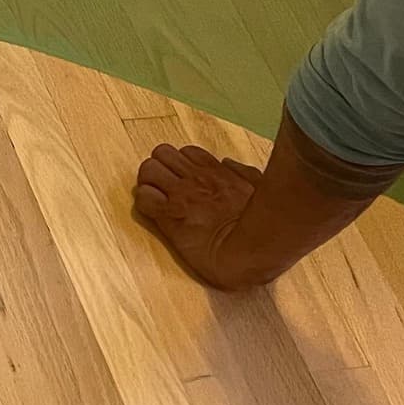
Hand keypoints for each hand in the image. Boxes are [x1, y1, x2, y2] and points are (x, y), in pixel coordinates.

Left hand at [132, 142, 268, 289]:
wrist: (248, 252)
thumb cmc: (260, 226)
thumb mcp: (259, 189)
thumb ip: (244, 173)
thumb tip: (228, 163)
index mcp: (216, 172)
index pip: (186, 152)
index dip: (180, 164)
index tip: (182, 178)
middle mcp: (195, 178)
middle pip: (162, 153)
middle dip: (160, 167)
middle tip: (163, 185)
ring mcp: (180, 194)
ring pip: (148, 169)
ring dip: (149, 182)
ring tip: (156, 198)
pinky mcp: (169, 215)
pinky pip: (143, 197)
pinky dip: (144, 202)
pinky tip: (154, 211)